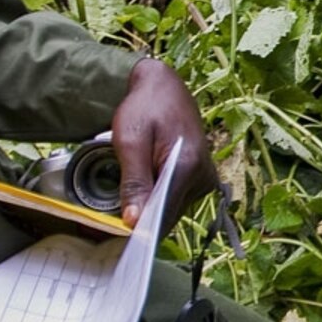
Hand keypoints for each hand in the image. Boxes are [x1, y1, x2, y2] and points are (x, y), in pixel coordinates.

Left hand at [111, 57, 221, 227]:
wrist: (163, 87)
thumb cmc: (145, 108)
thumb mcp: (130, 142)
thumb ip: (134, 182)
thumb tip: (134, 221)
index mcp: (188, 167)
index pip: (163, 216)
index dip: (139, 230)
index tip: (117, 234)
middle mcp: (203, 176)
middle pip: (168, 215)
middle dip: (143, 217)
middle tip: (115, 208)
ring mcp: (206, 177)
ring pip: (172, 209)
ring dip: (151, 207)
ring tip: (132, 188)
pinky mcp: (203, 177)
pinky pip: (178, 199)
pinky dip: (160, 198)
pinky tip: (146, 183)